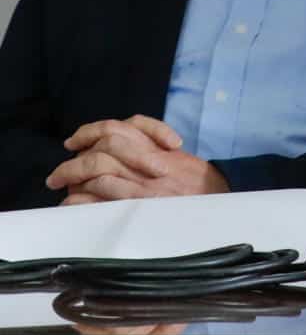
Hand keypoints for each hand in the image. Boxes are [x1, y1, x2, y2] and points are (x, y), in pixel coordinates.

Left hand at [46, 116, 228, 202]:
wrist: (219, 206)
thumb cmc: (198, 186)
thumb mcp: (180, 159)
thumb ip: (152, 148)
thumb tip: (114, 149)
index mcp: (158, 147)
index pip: (119, 128)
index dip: (91, 131)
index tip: (74, 141)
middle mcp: (150, 160)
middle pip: (104, 147)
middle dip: (75, 160)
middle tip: (57, 174)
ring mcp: (144, 182)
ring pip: (98, 169)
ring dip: (73, 177)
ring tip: (61, 188)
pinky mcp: (139, 204)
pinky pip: (100, 196)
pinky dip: (80, 198)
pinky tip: (72, 204)